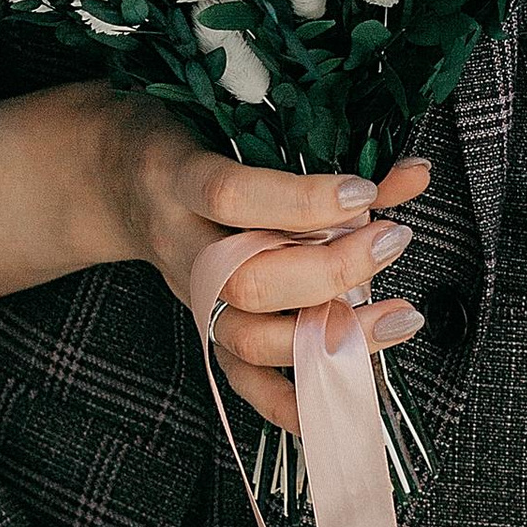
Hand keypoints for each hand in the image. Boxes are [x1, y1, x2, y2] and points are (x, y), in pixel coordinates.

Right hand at [100, 98, 430, 434]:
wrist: (114, 181)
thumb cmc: (186, 144)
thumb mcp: (233, 126)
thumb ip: (324, 154)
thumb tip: (412, 174)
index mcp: (178, 179)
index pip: (234, 199)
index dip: (302, 202)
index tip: (364, 196)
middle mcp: (181, 246)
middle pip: (249, 279)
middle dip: (332, 269)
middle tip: (393, 241)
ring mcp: (191, 298)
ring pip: (248, 337)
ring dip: (330, 335)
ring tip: (397, 316)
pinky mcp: (202, 330)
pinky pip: (242, 379)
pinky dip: (292, 400)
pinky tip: (347, 393)